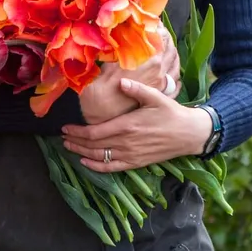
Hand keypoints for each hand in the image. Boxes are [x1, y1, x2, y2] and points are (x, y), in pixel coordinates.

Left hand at [63, 78, 212, 171]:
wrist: (189, 134)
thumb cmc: (171, 113)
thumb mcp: (156, 97)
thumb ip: (136, 89)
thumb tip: (120, 82)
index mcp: (127, 125)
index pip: (95, 132)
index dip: (77, 132)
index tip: (65, 128)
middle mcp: (126, 142)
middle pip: (93, 145)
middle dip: (75, 142)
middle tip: (62, 137)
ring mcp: (131, 155)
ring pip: (100, 157)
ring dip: (81, 153)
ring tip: (68, 147)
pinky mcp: (136, 163)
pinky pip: (112, 168)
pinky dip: (96, 167)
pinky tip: (85, 163)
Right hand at [79, 27, 180, 124]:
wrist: (103, 119)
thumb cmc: (100, 91)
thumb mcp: (105, 65)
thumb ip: (116, 49)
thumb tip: (118, 32)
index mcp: (149, 61)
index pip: (162, 38)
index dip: (158, 28)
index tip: (153, 22)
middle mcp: (160, 72)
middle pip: (171, 50)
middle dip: (166, 39)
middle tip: (159, 33)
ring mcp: (162, 85)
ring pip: (175, 66)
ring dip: (172, 55)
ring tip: (165, 50)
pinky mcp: (160, 97)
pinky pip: (175, 83)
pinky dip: (174, 74)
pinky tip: (169, 72)